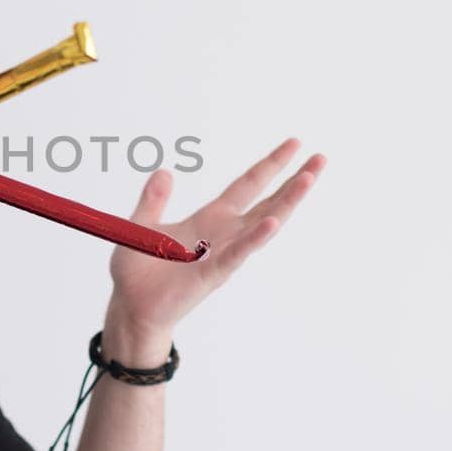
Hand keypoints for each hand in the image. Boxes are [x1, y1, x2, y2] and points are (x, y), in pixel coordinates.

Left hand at [103, 138, 325, 361]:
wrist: (130, 307)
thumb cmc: (138, 271)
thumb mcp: (141, 225)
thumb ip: (154, 199)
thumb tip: (165, 170)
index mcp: (209, 219)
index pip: (247, 186)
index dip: (270, 166)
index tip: (295, 144)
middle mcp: (223, 235)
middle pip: (267, 202)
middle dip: (294, 181)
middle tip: (320, 158)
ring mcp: (221, 254)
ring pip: (261, 226)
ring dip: (285, 203)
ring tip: (308, 180)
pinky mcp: (210, 275)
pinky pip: (236, 255)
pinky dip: (254, 239)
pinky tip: (272, 222)